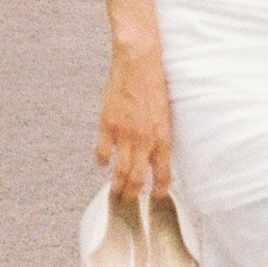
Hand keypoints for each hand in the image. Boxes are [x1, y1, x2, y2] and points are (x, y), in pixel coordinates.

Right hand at [95, 45, 173, 201]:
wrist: (139, 61)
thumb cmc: (157, 83)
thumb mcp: (166, 112)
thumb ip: (161, 134)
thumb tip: (158, 152)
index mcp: (162, 136)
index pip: (163, 173)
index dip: (161, 190)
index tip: (158, 198)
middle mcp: (143, 139)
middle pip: (137, 178)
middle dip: (134, 195)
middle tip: (130, 204)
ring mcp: (123, 133)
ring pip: (119, 170)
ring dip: (117, 186)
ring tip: (115, 195)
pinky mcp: (107, 123)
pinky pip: (102, 150)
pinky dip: (101, 160)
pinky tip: (101, 165)